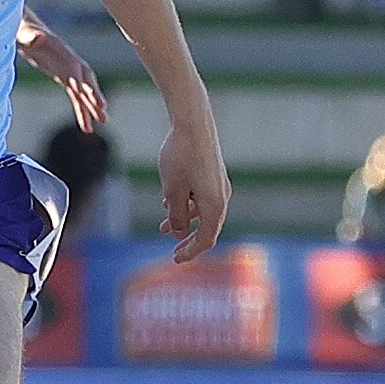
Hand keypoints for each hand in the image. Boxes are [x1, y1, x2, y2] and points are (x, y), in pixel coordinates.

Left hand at [19, 26, 107, 131]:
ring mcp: (69, 71)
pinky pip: (76, 96)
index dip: (84, 83)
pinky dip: (82, 110)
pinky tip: (86, 126)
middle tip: (103, 110)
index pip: (76, 70)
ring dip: (92, 107)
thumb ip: (31, 36)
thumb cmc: (24, 32)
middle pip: (86, 81)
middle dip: (94, 95)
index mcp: (63, 53)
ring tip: (103, 122)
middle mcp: (71, 62)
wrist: (26, 31)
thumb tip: (38, 36)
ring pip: (84, 92)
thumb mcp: (25, 34)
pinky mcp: (64, 77)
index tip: (91, 96)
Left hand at [155, 120, 229, 262]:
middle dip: (188, 239)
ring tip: (162, 227)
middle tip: (173, 251)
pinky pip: (201, 197)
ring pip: (202, 211)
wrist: (193, 124)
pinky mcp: (213, 174)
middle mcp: (222, 197)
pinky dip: (187, 204)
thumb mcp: (172, 191)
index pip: (206, 238)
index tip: (175, 259)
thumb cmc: (180, 158)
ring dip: (184, 220)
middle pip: (207, 227)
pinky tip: (167, 202)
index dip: (191, 251)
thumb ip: (177, 215)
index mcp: (215, 205)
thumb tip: (180, 232)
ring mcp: (219, 185)